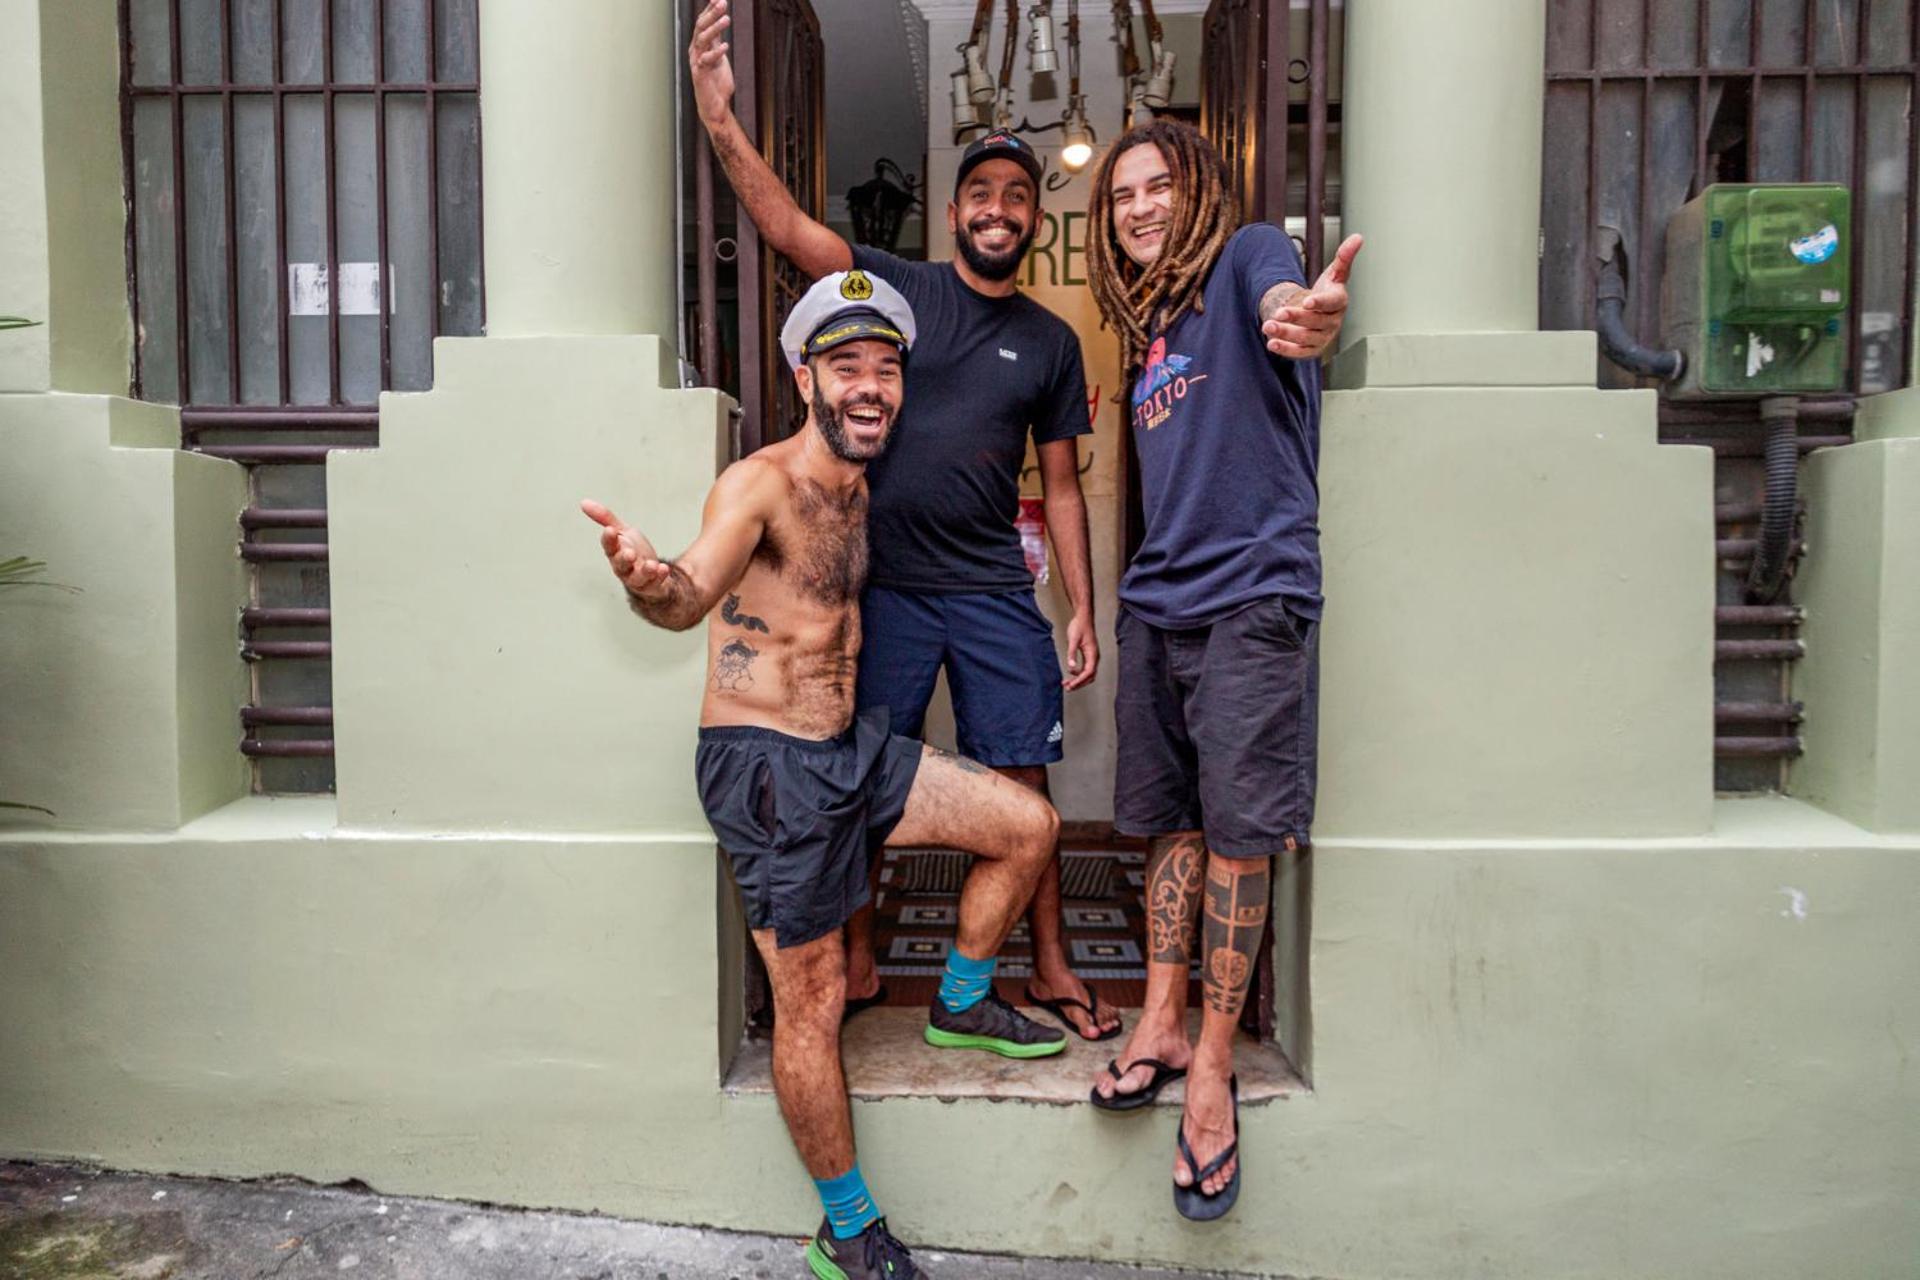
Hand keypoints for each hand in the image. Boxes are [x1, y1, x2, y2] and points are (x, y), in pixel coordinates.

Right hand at [581, 499, 670, 597]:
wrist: (652, 572)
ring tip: (652, 565)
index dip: (609, 539)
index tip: (610, 529)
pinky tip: (664, 568)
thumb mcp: (622, 531)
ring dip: (645, 572)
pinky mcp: (653, 585)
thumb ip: (605, 518)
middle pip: (620, 565)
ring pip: (638, 578)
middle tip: (629, 553)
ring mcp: (638, 578)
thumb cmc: (632, 550)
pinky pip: (655, 583)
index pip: (609, 546)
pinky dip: (660, 576)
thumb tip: (583, 502)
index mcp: (615, 552)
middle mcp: (624, 567)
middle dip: (624, 559)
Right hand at [689, 1, 736, 128]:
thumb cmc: (716, 82)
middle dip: (711, 14)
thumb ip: (717, 41)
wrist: (714, 105)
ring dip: (714, 28)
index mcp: (699, 45)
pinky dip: (716, 53)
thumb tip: (720, 21)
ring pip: (703, 40)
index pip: (702, 22)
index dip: (709, 9)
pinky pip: (707, 61)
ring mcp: (697, 62)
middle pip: (701, 27)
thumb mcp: (719, 56)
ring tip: (726, 19)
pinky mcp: (700, 75)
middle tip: (722, 3)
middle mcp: (695, 51)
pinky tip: (725, 46)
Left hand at [1062, 612, 1098, 690]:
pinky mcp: (1088, 654)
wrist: (1082, 618)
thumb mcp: (1073, 640)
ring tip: (1067, 683)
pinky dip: (1078, 673)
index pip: (1088, 672)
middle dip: (1079, 683)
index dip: (1080, 681)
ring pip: (1088, 673)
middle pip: (1090, 676)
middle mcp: (1094, 656)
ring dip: (1078, 680)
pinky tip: (1070, 672)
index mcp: (1092, 654)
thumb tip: (1071, 667)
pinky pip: (1085, 668)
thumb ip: (1072, 654)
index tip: (1071, 686)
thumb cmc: (1079, 626)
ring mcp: (1092, 656)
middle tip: (1068, 688)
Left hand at [1262, 233, 1362, 359]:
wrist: (1318, 311)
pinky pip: (1299, 352)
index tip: (1306, 301)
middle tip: (1278, 312)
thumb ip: (1344, 257)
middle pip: (1316, 322)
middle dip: (1297, 318)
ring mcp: (1323, 337)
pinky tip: (1271, 343)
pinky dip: (1285, 349)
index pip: (1332, 303)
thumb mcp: (1335, 272)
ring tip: (1267, 325)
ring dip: (1286, 333)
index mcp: (1339, 302)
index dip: (1320, 303)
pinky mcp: (1312, 349)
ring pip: (1305, 338)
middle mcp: (1333, 322)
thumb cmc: (1327, 291)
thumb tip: (1358, 237)